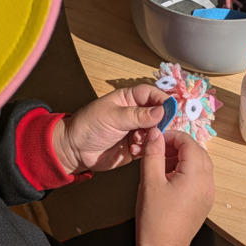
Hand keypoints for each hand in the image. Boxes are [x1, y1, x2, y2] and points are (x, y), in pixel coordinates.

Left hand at [52, 85, 168, 173]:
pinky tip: (133, 150)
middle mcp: (135, 113)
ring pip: (155, 132)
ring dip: (150, 137)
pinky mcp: (136, 146)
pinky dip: (145, 149)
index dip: (162, 100)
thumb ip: (138, 115)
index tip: (171, 109)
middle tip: (156, 130)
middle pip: (158, 114)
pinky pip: (149, 146)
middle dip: (159, 122)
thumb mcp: (113, 117)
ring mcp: (136, 130)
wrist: (75, 150)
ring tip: (137, 140)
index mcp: (128, 99)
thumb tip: (161, 111)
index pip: (151, 94)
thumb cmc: (88, 126)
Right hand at [135, 128, 214, 245]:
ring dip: (181, 158)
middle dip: (177, 146)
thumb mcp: (150, 181)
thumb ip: (153, 154)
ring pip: (199, 163)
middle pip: (196, 151)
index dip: (171, 136)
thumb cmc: (155, 219)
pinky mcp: (204, 201)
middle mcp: (207, 181)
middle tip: (157, 151)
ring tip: (160, 165)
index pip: (189, 142)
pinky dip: (186, 171)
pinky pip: (199, 177)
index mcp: (196, 174)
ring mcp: (208, 192)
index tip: (155, 140)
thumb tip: (155, 134)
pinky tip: (168, 178)